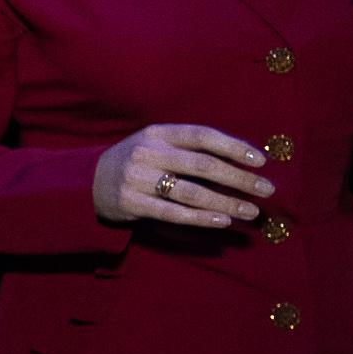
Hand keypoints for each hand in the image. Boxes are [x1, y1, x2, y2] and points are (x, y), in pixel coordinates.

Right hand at [91, 124, 272, 227]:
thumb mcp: (155, 144)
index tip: (260, 160)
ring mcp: (137, 178)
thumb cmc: (135, 163)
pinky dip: (201, 218)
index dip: (233, 146)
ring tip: (251, 211)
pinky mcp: (131, 203)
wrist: (86, 182)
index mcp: (157, 133)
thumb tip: (240, 159)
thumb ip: (188, 148)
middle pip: (202, 165)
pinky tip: (223, 221)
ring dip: (226, 203)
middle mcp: (147, 152)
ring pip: (191, 192)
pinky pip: (173, 213)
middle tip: (266, 189)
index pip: (202, 135)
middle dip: (238, 178)